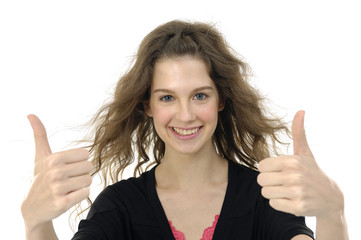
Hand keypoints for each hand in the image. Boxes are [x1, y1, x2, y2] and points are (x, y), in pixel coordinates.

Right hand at [21, 115, 91, 229]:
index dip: (79, 162)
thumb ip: (39, 135)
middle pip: (89, 167)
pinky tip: (69, 196)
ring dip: (81, 185)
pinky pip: (85, 193)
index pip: (85, 154)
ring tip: (68, 188)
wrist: (32, 207)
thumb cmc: (40, 177)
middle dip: (81, 173)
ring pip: (88, 180)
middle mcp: (55, 172)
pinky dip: (80, 194)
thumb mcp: (40, 156)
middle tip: (68, 179)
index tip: (67, 168)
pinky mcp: (62, 203)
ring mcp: (58, 188)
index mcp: (54, 158)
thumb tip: (31, 114)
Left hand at [257, 111, 343, 217]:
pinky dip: (279, 203)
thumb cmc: (312, 172)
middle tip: (281, 182)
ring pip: (265, 193)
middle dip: (268, 182)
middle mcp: (295, 176)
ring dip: (273, 193)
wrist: (330, 197)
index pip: (261, 166)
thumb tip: (300, 111)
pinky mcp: (298, 207)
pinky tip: (290, 199)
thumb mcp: (305, 152)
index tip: (279, 171)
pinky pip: (273, 204)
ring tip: (286, 190)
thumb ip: (299, 133)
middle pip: (261, 180)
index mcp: (293, 161)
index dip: (267, 169)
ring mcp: (297, 192)